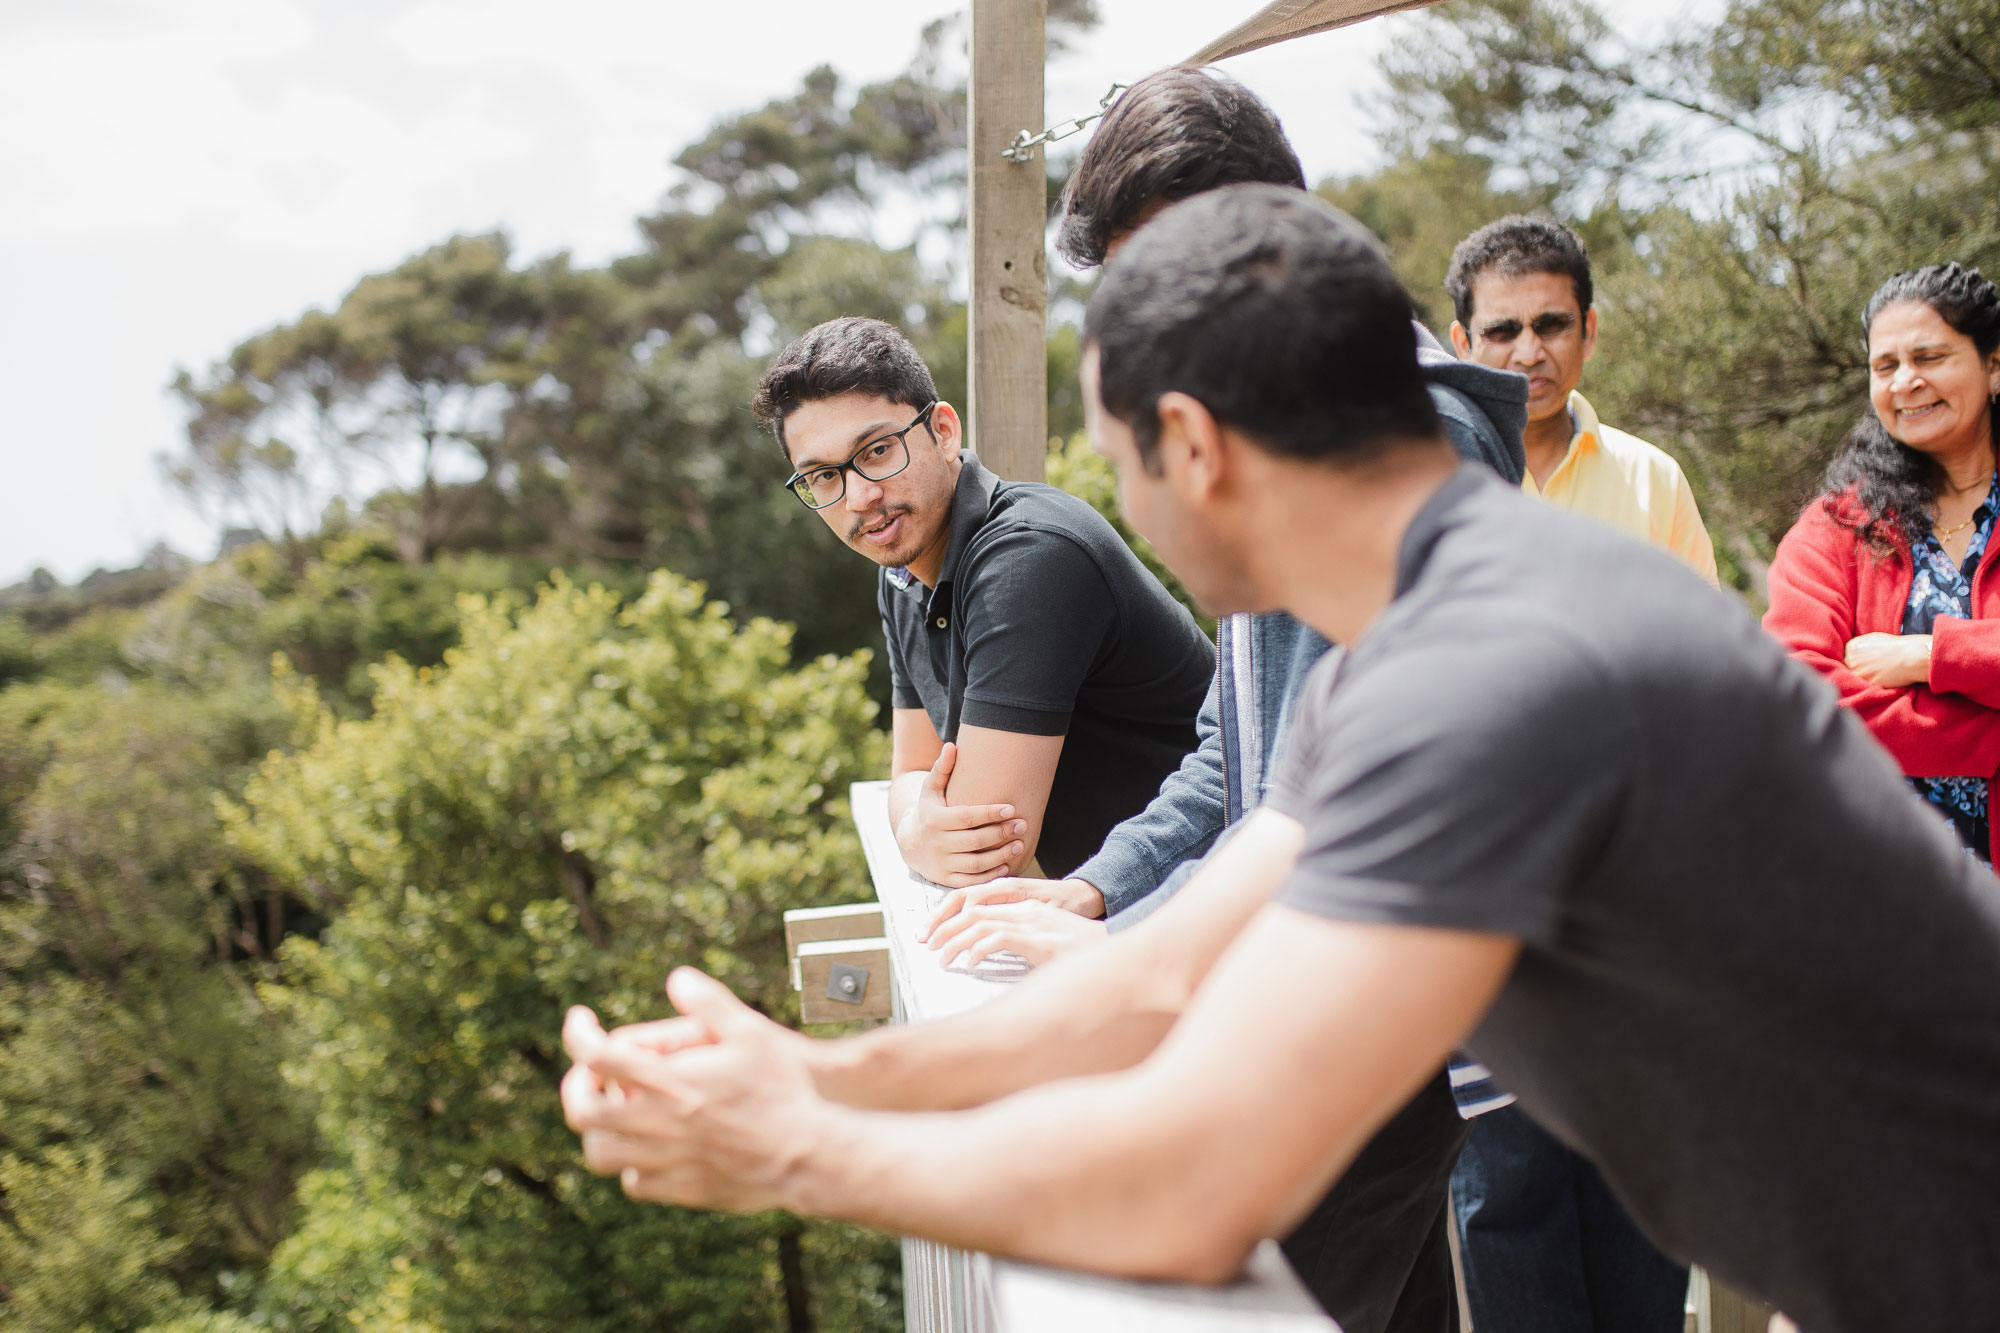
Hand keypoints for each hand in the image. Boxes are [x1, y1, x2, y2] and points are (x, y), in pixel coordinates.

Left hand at [562, 970, 824, 1213]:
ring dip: (600, 1130)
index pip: (597, 1056)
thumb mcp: (751, 1033)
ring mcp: (664, 1161)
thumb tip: (677, 979)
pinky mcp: (679, 1190)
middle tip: (590, 1076)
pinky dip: (632, 1165)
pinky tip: (652, 1149)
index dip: (577, 1034)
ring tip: (619, 1113)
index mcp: (669, 1081)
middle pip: (582, 1110)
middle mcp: (657, 1123)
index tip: (581, 1021)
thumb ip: (710, 1002)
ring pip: (600, 1153)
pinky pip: (634, 1183)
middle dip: (576, 1087)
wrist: (805, 1156)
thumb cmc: (781, 1090)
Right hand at [894, 742, 1026, 886]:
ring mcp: (942, 864)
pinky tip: (1006, 864)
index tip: (1011, 808)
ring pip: (976, 863)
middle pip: (976, 841)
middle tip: (1022, 825)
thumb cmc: (929, 811)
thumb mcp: (931, 789)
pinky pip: (971, 880)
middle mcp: (937, 843)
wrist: (910, 844)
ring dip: (1001, 855)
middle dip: (1001, 833)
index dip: (990, 813)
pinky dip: (990, 875)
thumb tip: (952, 745)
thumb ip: (942, 768)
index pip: (967, 817)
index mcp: (935, 820)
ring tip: (1019, 844)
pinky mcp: (946, 879)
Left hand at [921, 893, 1108, 969]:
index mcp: (1022, 905)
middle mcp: (1023, 908)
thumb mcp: (1043, 938)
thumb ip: (1017, 940)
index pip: (975, 901)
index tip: (933, 933)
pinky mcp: (1037, 938)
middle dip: (944, 927)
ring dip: (955, 941)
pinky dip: (979, 950)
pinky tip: (971, 964)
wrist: (1111, 947)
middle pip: (971, 909)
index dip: (949, 915)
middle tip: (927, 945)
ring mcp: (1030, 921)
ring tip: (942, 959)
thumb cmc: (1078, 947)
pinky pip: (998, 939)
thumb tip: (988, 952)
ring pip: (979, 923)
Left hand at [1844, 632, 1931, 687]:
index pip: (1847, 657)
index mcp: (1852, 647)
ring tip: (1877, 674)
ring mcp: (1858, 673)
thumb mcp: (1872, 639)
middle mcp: (1851, 660)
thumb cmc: (1895, 646)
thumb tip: (1853, 654)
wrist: (1910, 656)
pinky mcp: (1867, 684)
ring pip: (1855, 678)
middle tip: (1872, 669)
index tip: (1865, 662)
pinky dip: (1870, 685)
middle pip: (1849, 668)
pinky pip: (1865, 686)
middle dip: (1858, 669)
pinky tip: (1880, 680)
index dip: (1856, 660)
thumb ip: (1860, 646)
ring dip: (1863, 678)